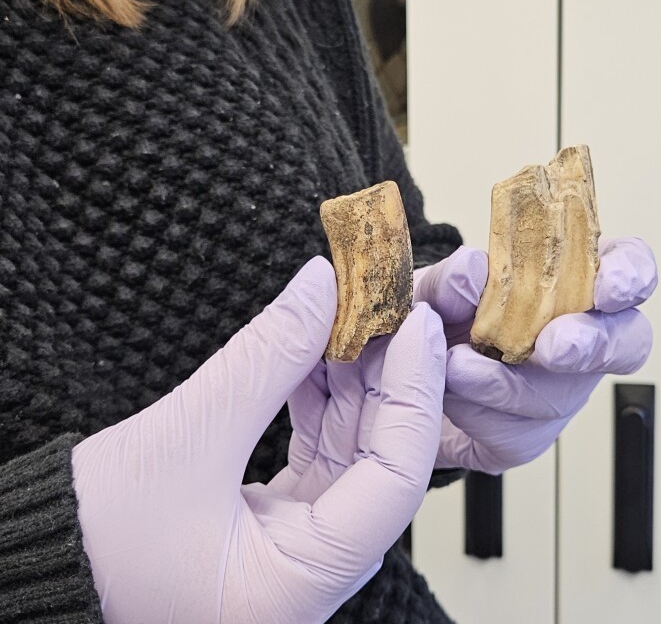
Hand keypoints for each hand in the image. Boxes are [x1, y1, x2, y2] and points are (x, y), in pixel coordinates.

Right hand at [72, 258, 445, 623]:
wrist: (37, 563)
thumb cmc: (91, 535)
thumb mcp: (187, 436)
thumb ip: (266, 356)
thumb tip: (321, 285)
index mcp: (301, 584)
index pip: (396, 477)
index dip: (414, 392)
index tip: (415, 325)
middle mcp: (311, 579)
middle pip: (382, 463)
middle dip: (387, 380)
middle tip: (386, 310)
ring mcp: (296, 556)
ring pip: (353, 458)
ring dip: (353, 387)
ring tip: (349, 322)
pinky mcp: (276, 532)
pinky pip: (321, 462)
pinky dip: (319, 408)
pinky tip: (316, 359)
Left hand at [414, 237, 655, 473]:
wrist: (395, 381)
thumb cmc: (430, 322)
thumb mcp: (430, 287)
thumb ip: (452, 278)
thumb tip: (472, 271)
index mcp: (570, 280)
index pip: (627, 269)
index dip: (630, 276)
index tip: (609, 288)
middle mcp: (579, 336)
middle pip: (626, 342)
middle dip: (592, 345)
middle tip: (551, 347)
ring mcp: (561, 390)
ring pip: (563, 396)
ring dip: (508, 384)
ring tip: (455, 366)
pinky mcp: (528, 435)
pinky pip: (519, 436)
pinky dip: (478, 416)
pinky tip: (450, 398)